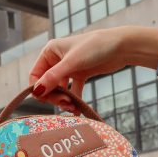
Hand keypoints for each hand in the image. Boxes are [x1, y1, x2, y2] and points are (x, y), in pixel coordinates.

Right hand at [29, 26, 157, 108]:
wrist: (122, 46)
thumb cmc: (95, 47)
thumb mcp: (71, 63)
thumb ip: (53, 78)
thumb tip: (36, 92)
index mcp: (50, 52)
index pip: (35, 75)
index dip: (38, 89)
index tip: (46, 99)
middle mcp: (57, 59)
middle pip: (47, 84)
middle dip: (54, 96)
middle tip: (65, 103)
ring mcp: (69, 68)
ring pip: (59, 89)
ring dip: (64, 100)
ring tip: (72, 107)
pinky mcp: (80, 74)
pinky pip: (73, 90)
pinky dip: (74, 100)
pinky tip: (78, 110)